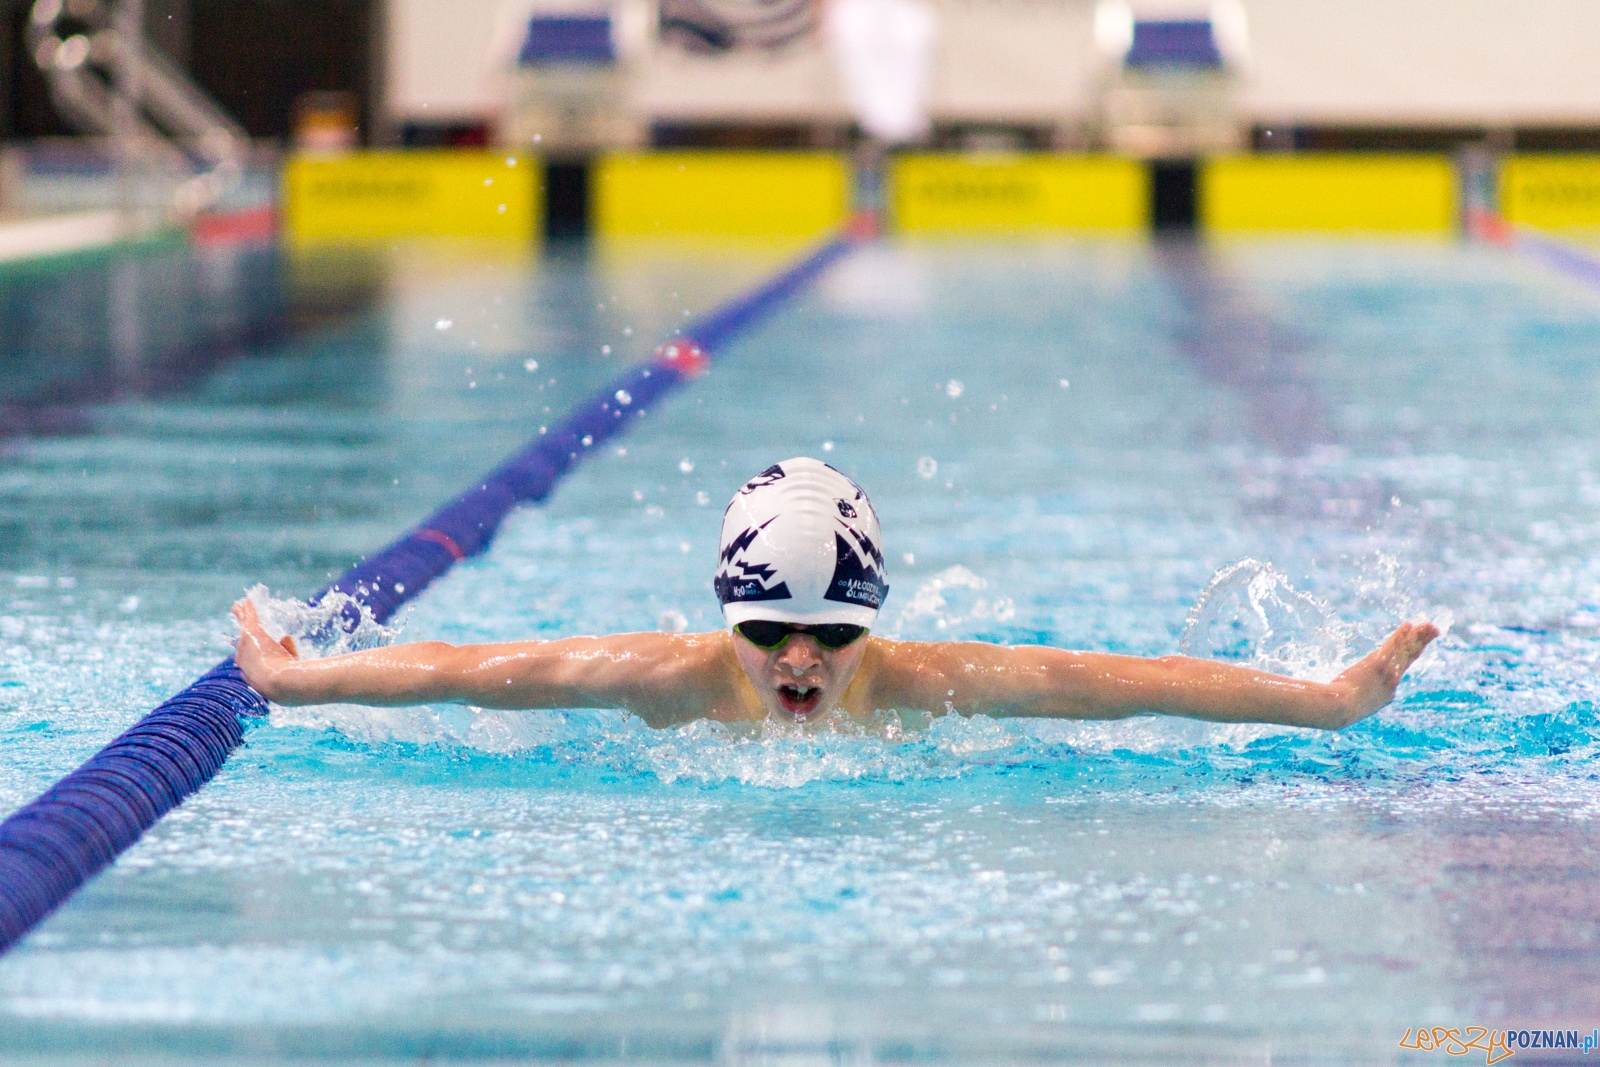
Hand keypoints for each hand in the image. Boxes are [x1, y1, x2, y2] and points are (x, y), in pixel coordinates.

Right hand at [232, 598, 298, 699]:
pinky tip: (247, 601)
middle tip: (242, 629)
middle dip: (242, 638)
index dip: (253, 657)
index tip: (256, 652)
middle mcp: (245, 661)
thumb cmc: (286, 682)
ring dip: (241, 617)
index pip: (250, 664)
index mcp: (253, 675)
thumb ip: (288, 653)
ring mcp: (246, 646)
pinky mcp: (250, 634)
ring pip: (243, 629)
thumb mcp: (288, 669)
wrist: (280, 683)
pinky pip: (248, 619)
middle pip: (241, 646)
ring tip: (238, 608)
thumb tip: (286, 637)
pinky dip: (247, 610)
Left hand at [1325, 620, 1439, 727]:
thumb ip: (1360, 703)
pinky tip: (1409, 624)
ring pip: (1405, 649)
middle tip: (1435, 631)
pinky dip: (1401, 634)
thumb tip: (1355, 702)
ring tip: (1429, 625)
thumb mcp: (1355, 709)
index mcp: (1387, 693)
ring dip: (1418, 635)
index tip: (1418, 647)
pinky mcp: (1378, 663)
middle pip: (1410, 657)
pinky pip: (1392, 645)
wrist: (1341, 708)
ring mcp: (1386, 672)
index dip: (1409, 656)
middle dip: (1423, 642)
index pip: (1399, 671)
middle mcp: (1392, 681)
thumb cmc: (1341, 710)